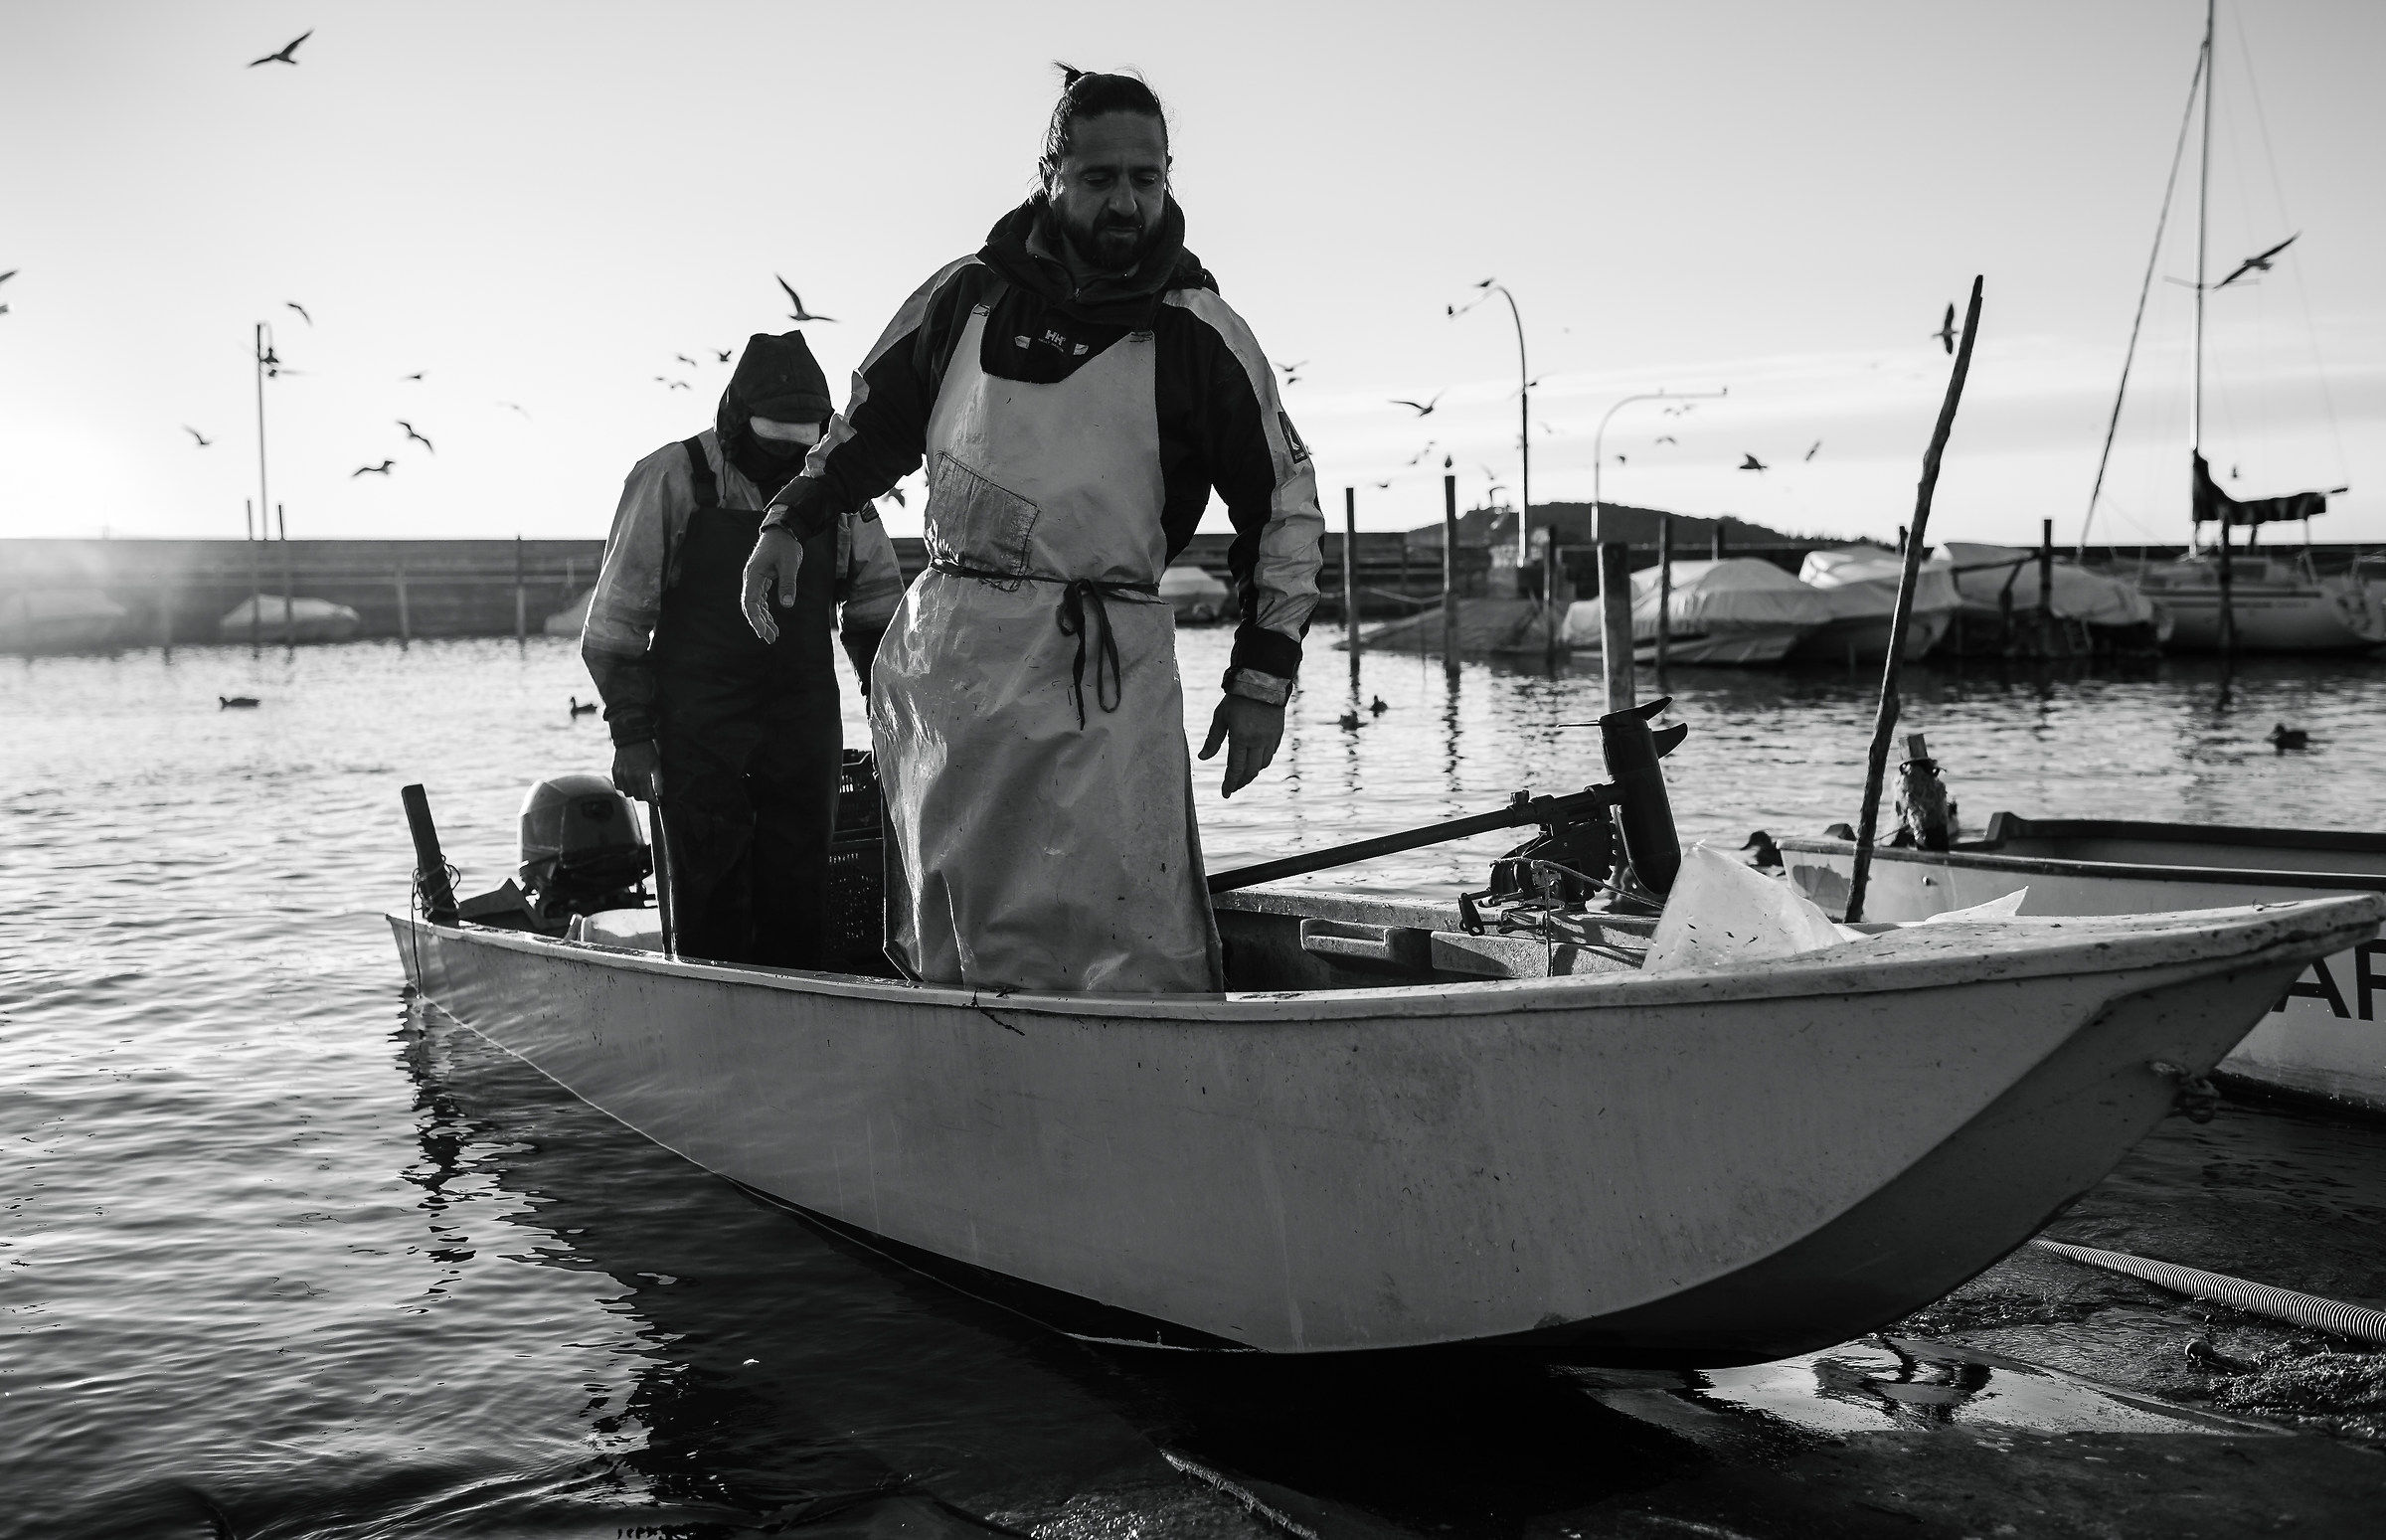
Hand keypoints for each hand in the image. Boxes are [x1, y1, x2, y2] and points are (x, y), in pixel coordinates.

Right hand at [611, 739, 659, 800]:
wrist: (632, 737)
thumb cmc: (647, 750)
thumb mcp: (657, 765)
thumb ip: (658, 781)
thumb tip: (660, 794)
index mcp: (642, 776)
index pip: (648, 797)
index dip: (654, 802)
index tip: (657, 802)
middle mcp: (630, 777)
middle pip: (638, 797)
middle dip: (645, 797)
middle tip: (650, 793)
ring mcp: (621, 775)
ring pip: (627, 794)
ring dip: (635, 793)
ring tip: (640, 787)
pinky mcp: (614, 772)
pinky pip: (618, 787)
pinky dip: (625, 788)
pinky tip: (631, 783)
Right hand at [740, 528, 802, 642]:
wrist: (783, 530)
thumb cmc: (785, 545)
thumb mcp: (790, 564)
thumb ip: (788, 584)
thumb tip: (787, 605)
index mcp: (754, 574)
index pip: (750, 602)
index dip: (755, 619)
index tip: (762, 633)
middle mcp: (751, 578)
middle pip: (751, 606)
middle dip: (759, 624)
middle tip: (770, 639)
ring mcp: (756, 579)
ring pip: (756, 605)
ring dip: (763, 620)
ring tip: (773, 636)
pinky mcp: (762, 579)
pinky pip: (761, 599)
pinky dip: (766, 612)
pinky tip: (772, 623)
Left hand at [1199, 695, 1284, 797]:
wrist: (1263, 683)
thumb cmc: (1237, 699)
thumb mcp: (1220, 717)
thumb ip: (1212, 739)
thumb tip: (1202, 758)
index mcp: (1241, 738)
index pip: (1235, 768)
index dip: (1230, 783)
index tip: (1225, 794)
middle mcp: (1258, 741)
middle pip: (1251, 771)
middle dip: (1241, 781)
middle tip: (1233, 787)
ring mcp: (1270, 738)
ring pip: (1263, 765)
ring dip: (1252, 772)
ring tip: (1243, 775)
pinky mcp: (1278, 734)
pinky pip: (1270, 754)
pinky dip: (1262, 761)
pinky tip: (1255, 761)